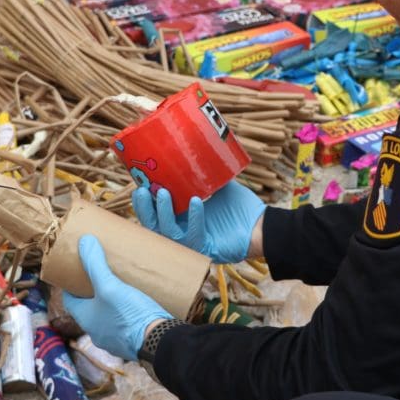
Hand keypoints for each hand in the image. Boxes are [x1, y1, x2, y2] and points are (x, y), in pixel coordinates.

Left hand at [62, 235, 169, 359]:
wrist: (159, 342)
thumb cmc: (130, 315)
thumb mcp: (110, 286)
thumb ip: (96, 265)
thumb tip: (84, 241)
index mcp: (87, 320)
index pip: (70, 301)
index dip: (71, 285)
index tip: (77, 272)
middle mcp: (97, 333)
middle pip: (89, 308)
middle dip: (93, 292)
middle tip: (102, 274)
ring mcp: (115, 340)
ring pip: (107, 317)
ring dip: (110, 304)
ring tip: (120, 286)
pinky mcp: (132, 341)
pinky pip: (124, 324)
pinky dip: (125, 313)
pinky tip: (137, 303)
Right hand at [132, 180, 266, 263]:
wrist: (262, 225)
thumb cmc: (239, 208)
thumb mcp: (217, 186)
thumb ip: (203, 175)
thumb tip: (190, 150)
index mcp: (181, 220)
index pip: (155, 214)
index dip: (143, 202)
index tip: (137, 184)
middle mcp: (183, 233)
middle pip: (154, 227)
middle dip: (144, 209)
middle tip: (140, 190)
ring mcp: (193, 244)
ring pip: (168, 234)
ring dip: (162, 213)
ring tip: (162, 193)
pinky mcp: (206, 249)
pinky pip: (194, 236)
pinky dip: (194, 218)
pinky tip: (195, 202)